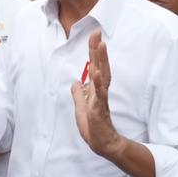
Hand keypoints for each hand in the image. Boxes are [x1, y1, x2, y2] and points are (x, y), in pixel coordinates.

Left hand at [71, 30, 124, 158]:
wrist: (101, 144)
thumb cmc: (93, 127)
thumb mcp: (80, 108)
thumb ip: (78, 94)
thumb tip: (75, 82)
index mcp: (95, 89)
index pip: (95, 66)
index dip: (94, 51)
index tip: (94, 35)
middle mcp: (100, 91)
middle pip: (100, 66)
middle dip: (98, 49)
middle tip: (97, 33)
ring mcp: (101, 99)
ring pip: (102, 76)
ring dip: (101, 60)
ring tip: (100, 46)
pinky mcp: (99, 109)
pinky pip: (99, 94)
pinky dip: (97, 82)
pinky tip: (95, 72)